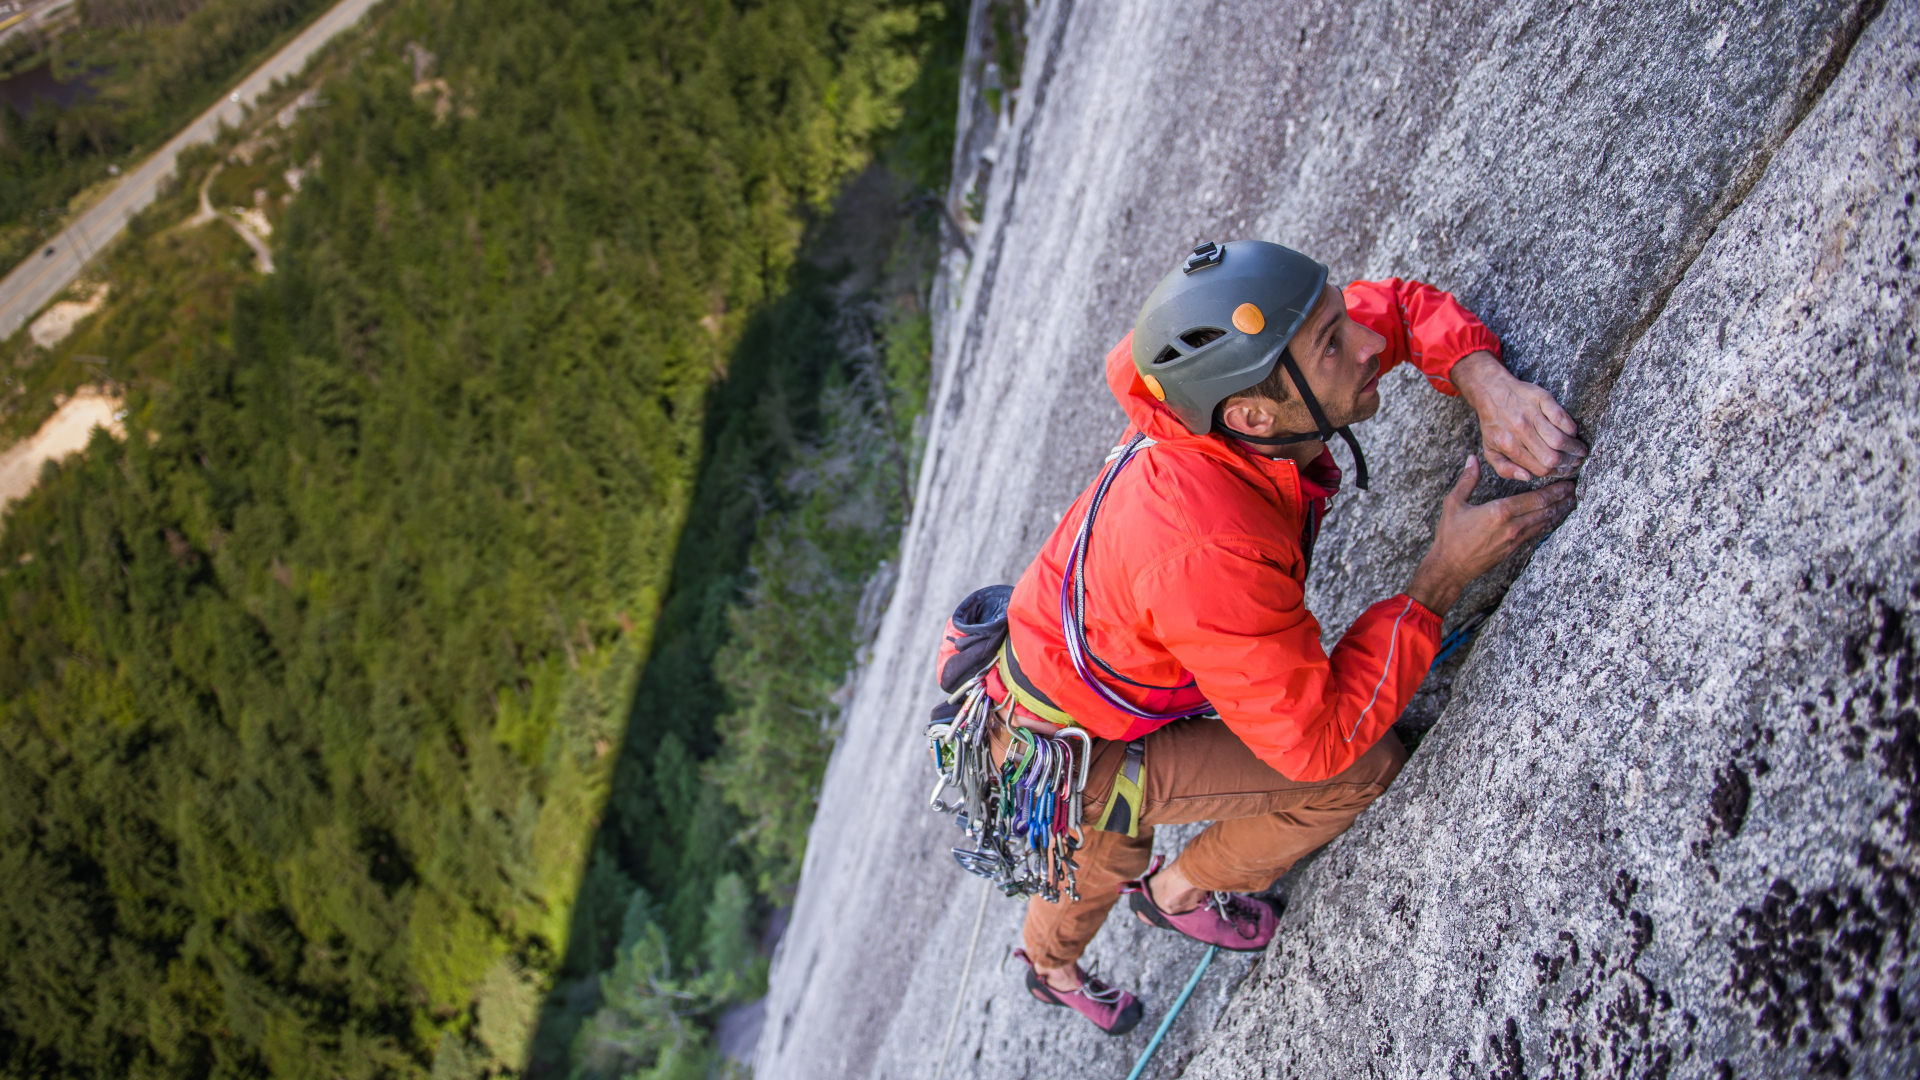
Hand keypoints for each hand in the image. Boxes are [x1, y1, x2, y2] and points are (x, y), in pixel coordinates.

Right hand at [1406, 455, 1576, 614]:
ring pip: (1544, 523)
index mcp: (1499, 511)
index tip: (1566, 482)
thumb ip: (1468, 479)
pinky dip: (1548, 524)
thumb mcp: (1454, 503)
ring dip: (1559, 511)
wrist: (1450, 566)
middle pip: (1545, 510)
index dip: (1554, 490)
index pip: (1535, 498)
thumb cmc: (1450, 535)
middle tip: (1574, 490)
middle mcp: (1512, 525)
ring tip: (1570, 502)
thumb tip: (1473, 458)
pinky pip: (1536, 533)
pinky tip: (1553, 518)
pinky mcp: (1514, 549)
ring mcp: (1515, 539)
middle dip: (1561, 499)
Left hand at [1450, 351, 1588, 481]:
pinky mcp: (1541, 399)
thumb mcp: (1490, 451)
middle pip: (1552, 457)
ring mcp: (1531, 415)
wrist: (1491, 391)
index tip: (1567, 471)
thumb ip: (1505, 469)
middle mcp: (1520, 431)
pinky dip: (1571, 428)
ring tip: (1580, 449)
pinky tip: (1572, 432)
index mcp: (1509, 446)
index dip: (1557, 473)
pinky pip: (1561, 417)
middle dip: (1569, 463)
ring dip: (1574, 447)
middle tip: (1576, 461)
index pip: (1540, 468)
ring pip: (1559, 439)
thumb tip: (1527, 477)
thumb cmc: (1493, 424)